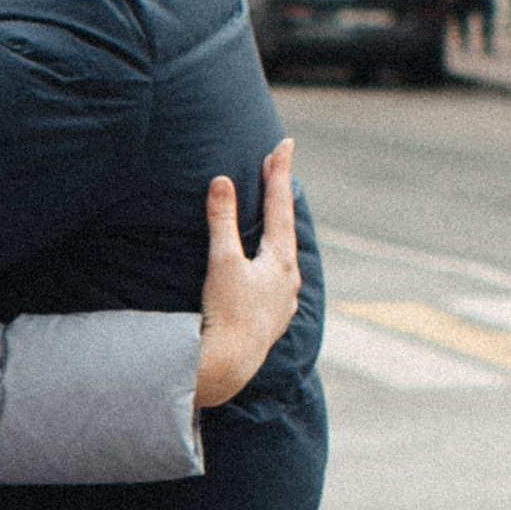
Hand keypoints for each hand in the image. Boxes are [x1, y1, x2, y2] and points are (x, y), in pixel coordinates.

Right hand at [194, 139, 300, 410]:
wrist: (229, 366)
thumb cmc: (226, 314)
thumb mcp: (221, 262)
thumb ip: (222, 221)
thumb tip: (221, 181)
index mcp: (280, 262)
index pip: (280, 205)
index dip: (280, 172)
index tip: (285, 143)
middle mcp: (288, 280)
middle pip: (286, 227)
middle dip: (280, 197)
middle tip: (278, 167)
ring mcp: (282, 302)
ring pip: (284, 255)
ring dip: (277, 231)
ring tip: (273, 216)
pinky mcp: (271, 320)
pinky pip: (276, 280)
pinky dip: (271, 262)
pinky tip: (266, 270)